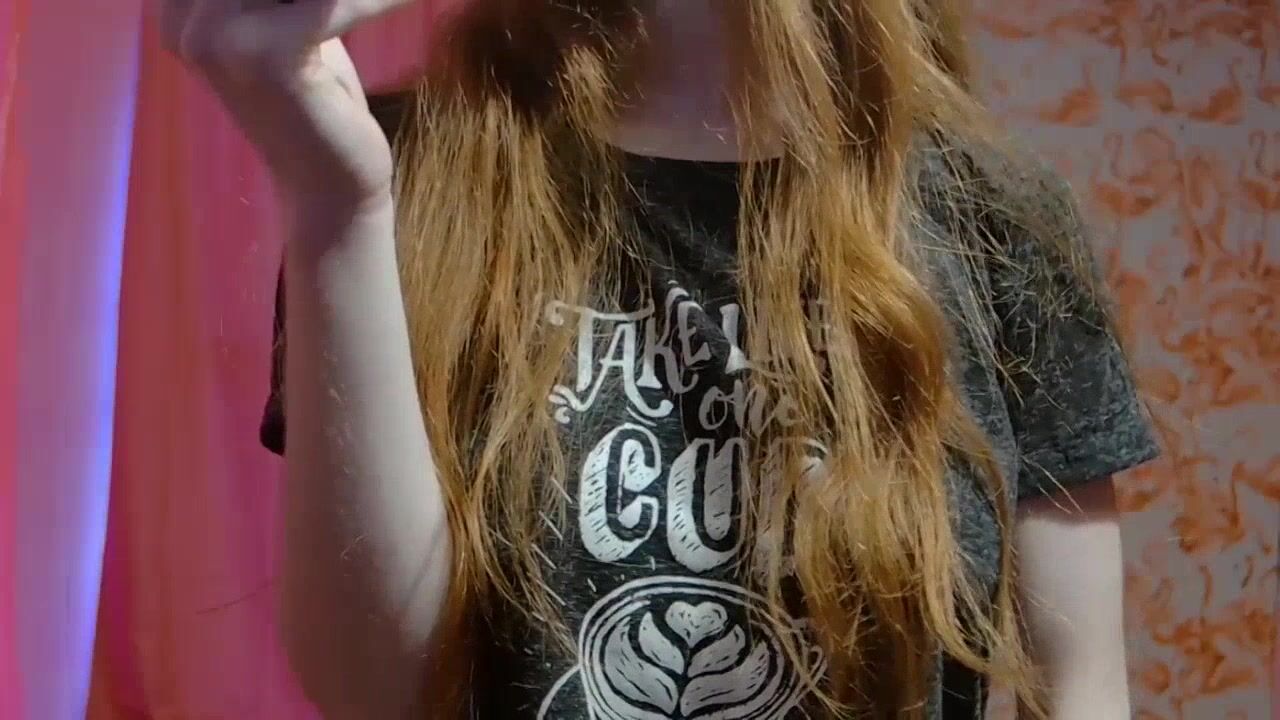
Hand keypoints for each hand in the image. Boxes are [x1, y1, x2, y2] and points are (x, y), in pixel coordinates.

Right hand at [154, 0, 415, 210]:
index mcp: (179, 7)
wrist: (329, 188)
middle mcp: (184, 19)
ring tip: (399, 0)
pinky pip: (334, 1)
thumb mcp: (290, 21)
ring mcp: (216, 38)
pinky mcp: (266, 57)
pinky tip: (414, 1)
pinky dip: (381, 0)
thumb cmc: (319, 100)